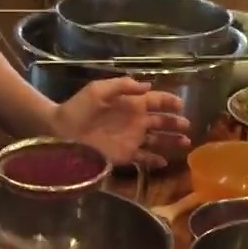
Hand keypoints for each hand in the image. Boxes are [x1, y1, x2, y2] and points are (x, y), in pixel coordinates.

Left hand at [49, 77, 189, 168]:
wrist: (60, 132)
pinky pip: (143, 158)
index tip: (181, 104)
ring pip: (156, 140)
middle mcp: (134, 121)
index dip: (169, 102)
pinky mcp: (124, 155)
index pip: (155, 101)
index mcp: (129, 104)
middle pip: (160, 121)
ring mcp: (130, 139)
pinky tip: (164, 162)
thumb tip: (147, 86)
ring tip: (185, 143)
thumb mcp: (98, 90)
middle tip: (188, 125)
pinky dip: (154, 161)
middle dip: (175, 123)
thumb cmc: (77, 109)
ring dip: (171, 141)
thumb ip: (122, 86)